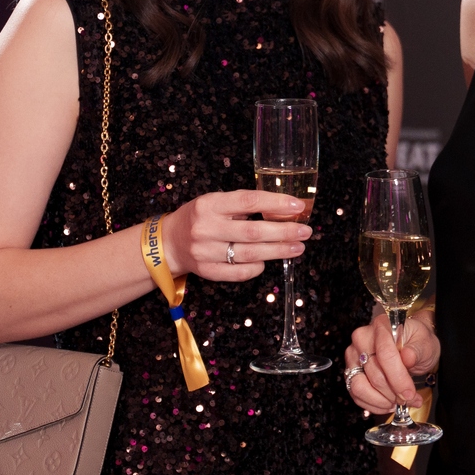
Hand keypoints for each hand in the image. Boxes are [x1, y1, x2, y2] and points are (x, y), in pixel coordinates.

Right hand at [160, 190, 311, 281]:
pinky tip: (268, 261)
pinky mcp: (207, 272)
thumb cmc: (200, 218)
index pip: (248, 201)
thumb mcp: (215, 202)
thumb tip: (282, 211)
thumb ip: (243, 205)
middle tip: (305, 232)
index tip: (297, 206)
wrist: (170, 242)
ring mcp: (205, 252)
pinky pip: (239, 272)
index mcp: (210, 204)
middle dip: (284, 232)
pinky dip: (257, 268)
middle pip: (253, 232)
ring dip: (278, 251)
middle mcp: (206, 228)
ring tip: (297, 248)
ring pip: (250, 254)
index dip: (276, 203)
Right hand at [345, 310, 438, 414]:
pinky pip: (355, 394)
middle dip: (393, 393)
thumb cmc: (417, 341)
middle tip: (409, 400)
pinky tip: (387, 404)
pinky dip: (372, 404)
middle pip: (374, 373)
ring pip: (359, 386)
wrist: (411, 343)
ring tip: (398, 402)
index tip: (409, 393)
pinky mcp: (350, 371)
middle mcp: (362, 338)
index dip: (398, 378)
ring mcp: (353, 355)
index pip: (385, 355)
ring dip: (381, 401)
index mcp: (382, 326)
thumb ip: (417, 350)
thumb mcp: (426, 343)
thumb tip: (407, 357)